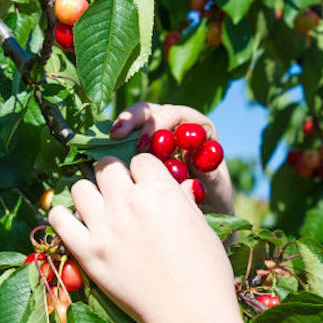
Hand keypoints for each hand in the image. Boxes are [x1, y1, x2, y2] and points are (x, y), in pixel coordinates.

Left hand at [47, 154, 237, 322]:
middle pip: (107, 168)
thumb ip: (182, 201)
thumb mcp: (202, 227)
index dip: (144, 172)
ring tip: (99, 209)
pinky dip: (63, 217)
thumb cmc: (207, 273)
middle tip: (120, 195)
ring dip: (89, 193)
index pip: (140, 160)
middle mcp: (128, 203)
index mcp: (161, 191)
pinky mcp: (88, 253)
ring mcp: (104, 228)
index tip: (146, 186)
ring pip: (80, 187)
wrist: (190, 315)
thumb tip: (179, 184)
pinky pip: (59, 219)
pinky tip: (75, 223)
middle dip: (114, 176)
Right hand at [109, 102, 234, 215]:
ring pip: (139, 118)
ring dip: (124, 124)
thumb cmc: (214, 200)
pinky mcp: (144, 144)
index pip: (178, 115)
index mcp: (200, 129)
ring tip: (112, 135)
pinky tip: (105, 145)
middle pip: (155, 111)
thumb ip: (211, 174)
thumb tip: (195, 159)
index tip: (146, 145)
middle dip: (136, 118)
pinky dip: (118, 138)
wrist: (206, 211)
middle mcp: (180, 126)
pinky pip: (130, 134)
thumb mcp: (216, 189)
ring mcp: (161, 133)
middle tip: (119, 134)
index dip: (160, 125)